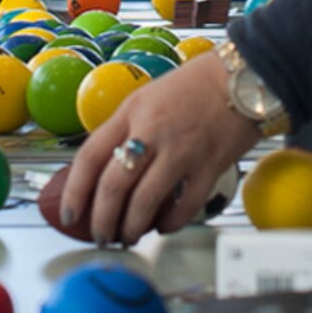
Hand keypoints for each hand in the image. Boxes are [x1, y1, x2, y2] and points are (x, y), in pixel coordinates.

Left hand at [59, 49, 260, 245]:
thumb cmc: (194, 86)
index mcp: (130, 112)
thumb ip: (127, 129)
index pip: (90, 156)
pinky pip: (185, 206)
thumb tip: (105, 170)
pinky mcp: (209, 166)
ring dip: (131, 227)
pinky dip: (170, 223)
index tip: (69, 214)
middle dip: (102, 220)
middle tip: (101, 235)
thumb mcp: (147, 97)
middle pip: (114, 186)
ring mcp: (181, 150)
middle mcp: (151, 132)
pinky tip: (164, 226)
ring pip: (145, 202)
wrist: (242, 76)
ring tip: (127, 236)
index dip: (74, 191)